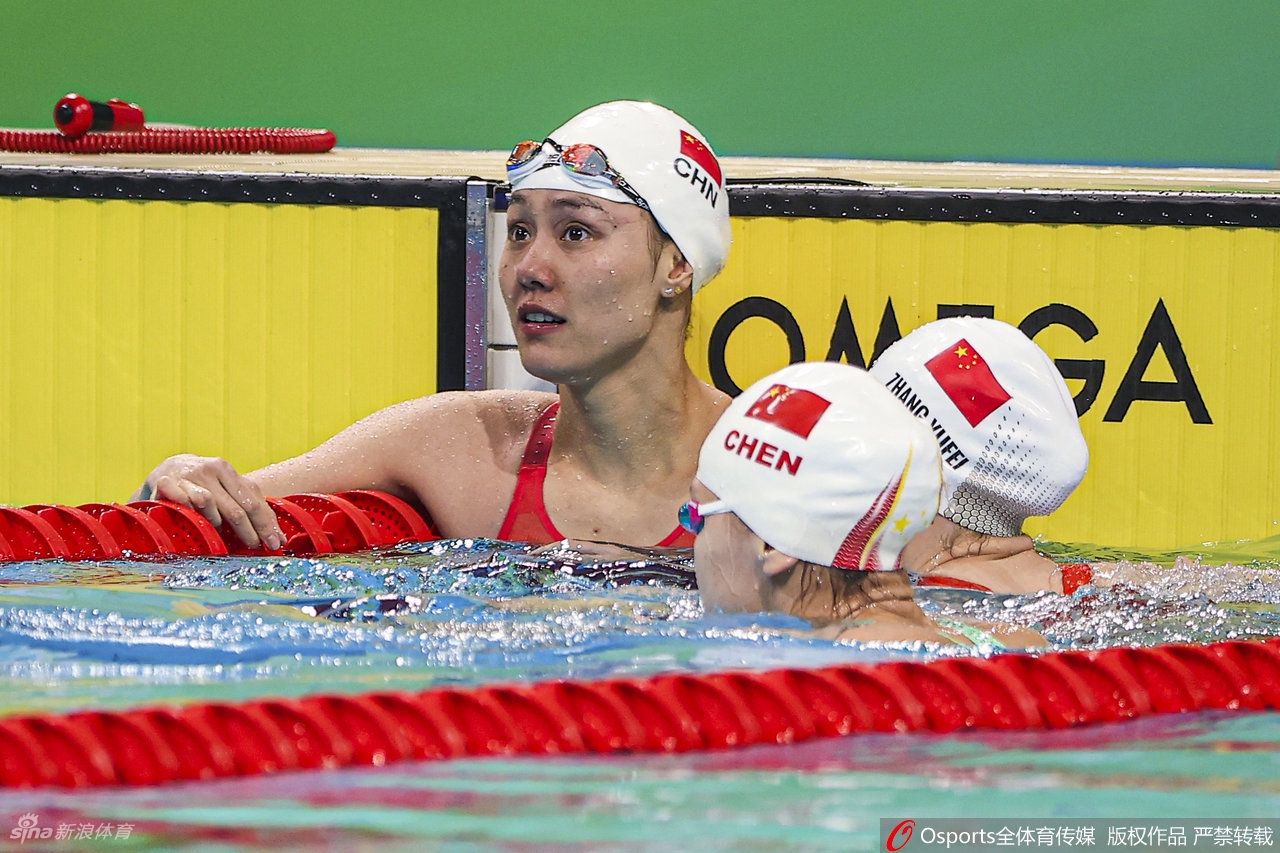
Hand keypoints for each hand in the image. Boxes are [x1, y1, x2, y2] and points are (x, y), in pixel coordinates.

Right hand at [133, 454, 282, 549]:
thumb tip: (279, 538)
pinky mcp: (164, 483)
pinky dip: (189, 511)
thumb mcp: (228, 489)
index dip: (266, 525)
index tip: (275, 544)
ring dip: (216, 523)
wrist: (169, 467)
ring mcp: (186, 477)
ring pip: (208, 504)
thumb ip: (252, 508)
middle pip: (235, 508)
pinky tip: (193, 520)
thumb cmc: (205, 484)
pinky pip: (181, 501)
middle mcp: (209, 470)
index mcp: (227, 470)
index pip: (253, 502)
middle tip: (255, 547)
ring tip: (219, 533)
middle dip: (249, 532)